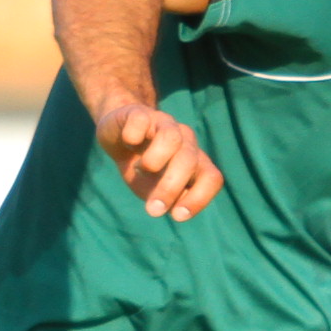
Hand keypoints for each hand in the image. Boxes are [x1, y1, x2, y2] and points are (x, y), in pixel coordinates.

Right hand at [97, 100, 222, 221]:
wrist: (118, 136)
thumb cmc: (142, 169)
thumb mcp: (154, 189)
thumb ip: (168, 199)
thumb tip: (177, 206)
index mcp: (194, 161)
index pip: (211, 178)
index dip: (199, 198)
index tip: (178, 216)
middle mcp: (185, 141)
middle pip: (189, 160)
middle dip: (171, 187)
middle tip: (153, 209)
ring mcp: (164, 123)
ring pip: (172, 138)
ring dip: (156, 159)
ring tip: (140, 169)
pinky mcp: (140, 113)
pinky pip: (141, 121)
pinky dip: (133, 135)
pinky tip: (128, 142)